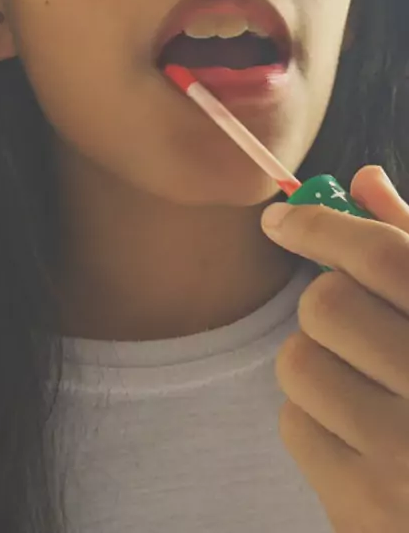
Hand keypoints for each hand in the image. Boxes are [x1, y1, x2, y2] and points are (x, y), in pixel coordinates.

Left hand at [261, 165, 408, 532]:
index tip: (283, 219)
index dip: (323, 224)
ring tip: (361, 385)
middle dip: (327, 304)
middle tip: (354, 326)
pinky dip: (314, 419)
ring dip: (317, 362)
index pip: (385, 256)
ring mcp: (404, 458)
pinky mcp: (362, 507)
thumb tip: (363, 180)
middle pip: (327, 304)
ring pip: (299, 362)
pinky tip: (358, 435)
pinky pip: (293, 424)